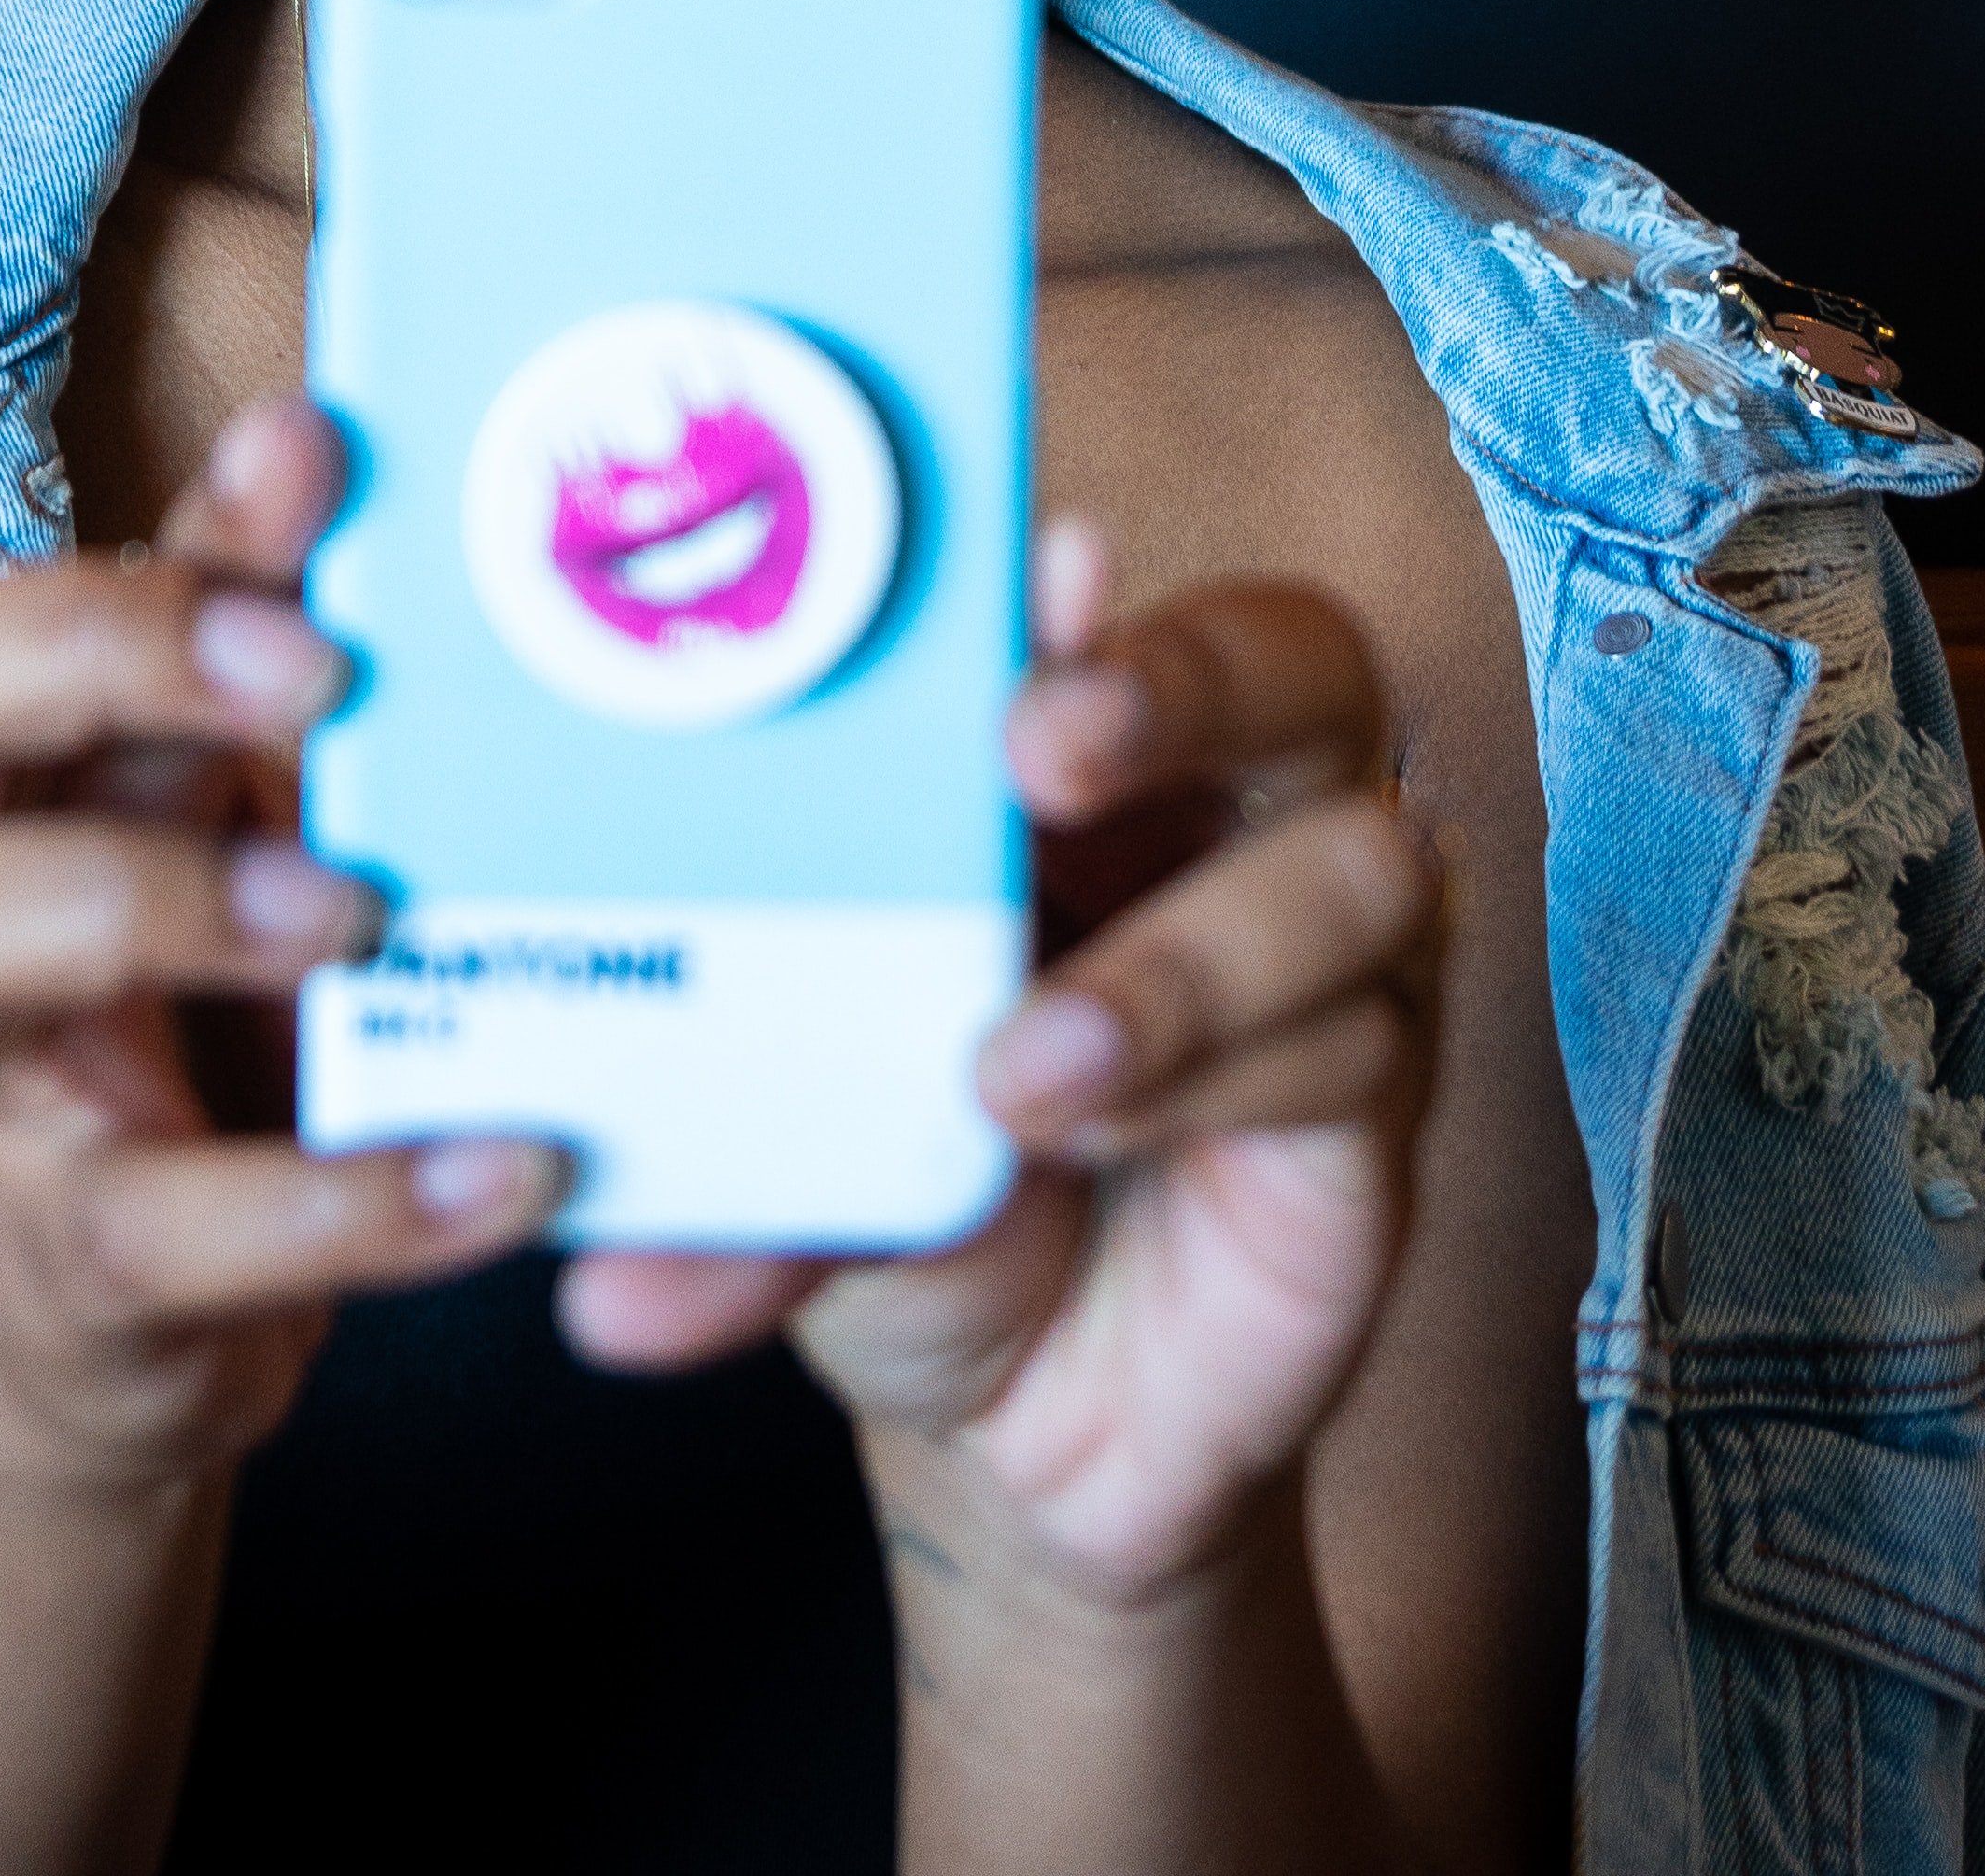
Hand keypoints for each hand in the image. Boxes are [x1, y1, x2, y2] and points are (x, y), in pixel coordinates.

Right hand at [0, 402, 567, 1502]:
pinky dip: (336, 1201)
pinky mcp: (73, 1258)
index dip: (115, 548)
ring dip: (155, 897)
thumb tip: (322, 428)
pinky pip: (152, 1227)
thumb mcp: (234, 797)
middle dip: (95, 647)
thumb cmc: (207, 988)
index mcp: (2, 757)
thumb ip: (266, 625)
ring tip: (362, 913)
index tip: (311, 476)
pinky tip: (503, 1162)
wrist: (146, 1318)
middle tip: (319, 674)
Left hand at [562, 531, 1440, 1610]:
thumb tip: (609, 1281)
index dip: (1073, 578)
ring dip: (1180, 964)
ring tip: (1019, 1070)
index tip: (1030, 570)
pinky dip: (1208, 1086)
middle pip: (1300, 654)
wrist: (1025, 1414)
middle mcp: (1219, 810)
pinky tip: (1096, 1138)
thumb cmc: (914, 1195)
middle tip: (1036, 750)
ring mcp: (1323, 946)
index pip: (1108, 603)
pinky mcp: (1375, 1095)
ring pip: (1354, 865)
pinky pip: (1348, 1049)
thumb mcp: (813, 1153)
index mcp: (1073, 760)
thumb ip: (742, 1174)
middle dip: (1180, 680)